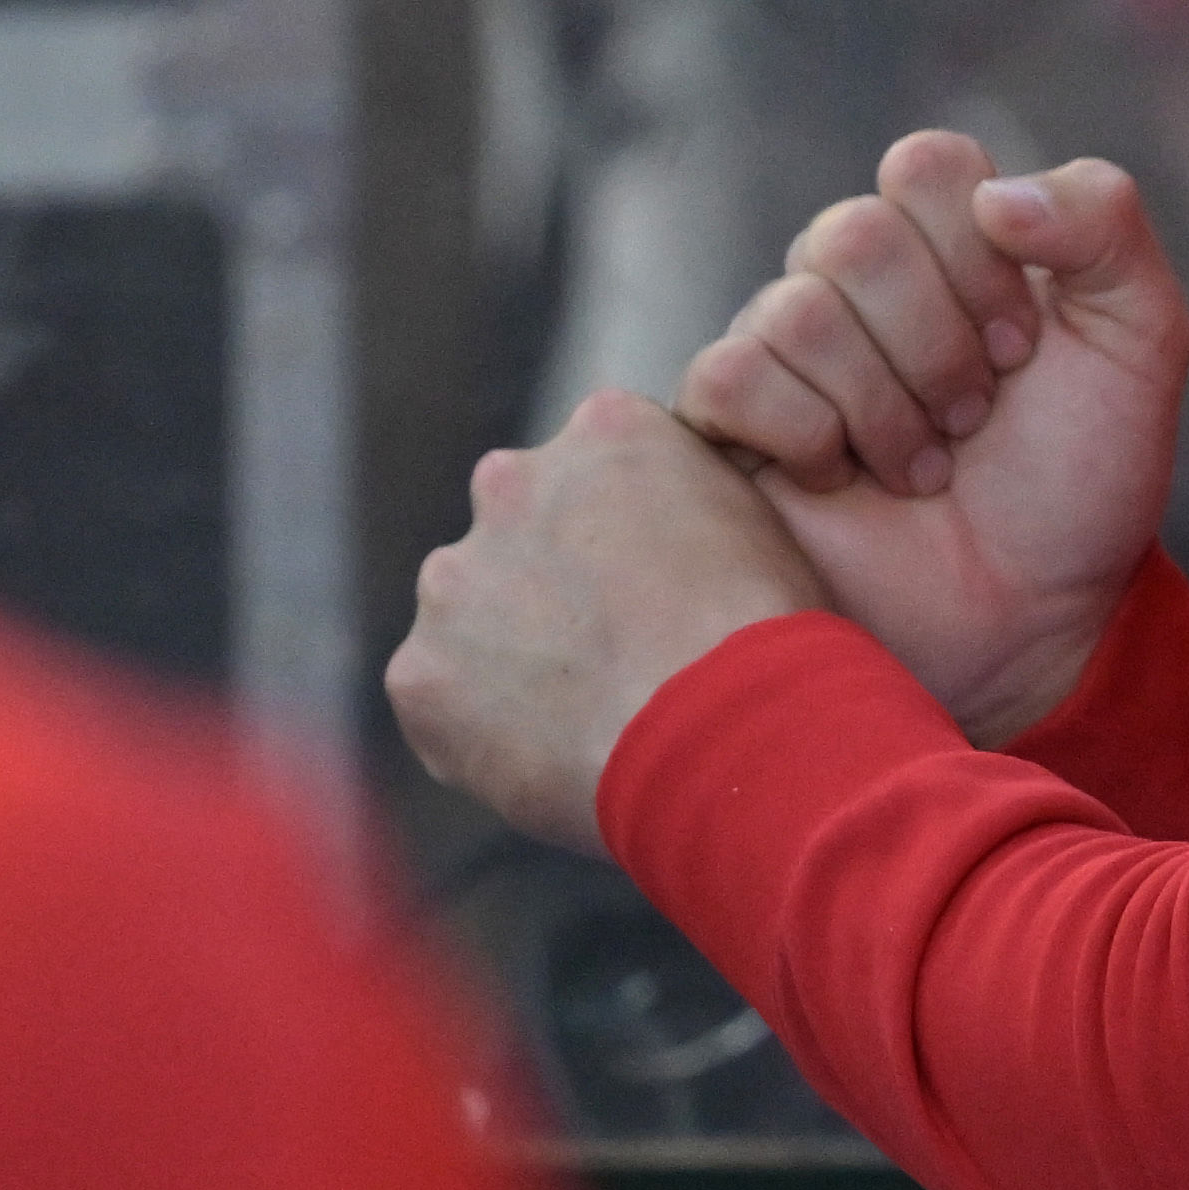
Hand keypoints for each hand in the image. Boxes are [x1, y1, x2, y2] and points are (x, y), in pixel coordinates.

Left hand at [389, 391, 822, 850]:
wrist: (731, 732)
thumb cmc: (768, 638)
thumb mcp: (751, 519)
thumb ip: (680, 501)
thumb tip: (657, 533)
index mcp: (607, 429)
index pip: (592, 472)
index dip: (621, 540)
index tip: (650, 593)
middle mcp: (513, 482)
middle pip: (518, 533)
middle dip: (549, 587)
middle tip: (614, 659)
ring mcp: (455, 578)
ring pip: (471, 618)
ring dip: (510, 656)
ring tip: (591, 719)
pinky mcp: (420, 672)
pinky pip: (443, 704)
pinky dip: (483, 733)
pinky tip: (557, 760)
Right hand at [676, 133, 1188, 743]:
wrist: (1036, 622)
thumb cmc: (1082, 481)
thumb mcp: (1143, 340)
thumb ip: (1105, 223)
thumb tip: (995, 195)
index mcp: (945, 238)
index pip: (927, 166)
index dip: (981, 258)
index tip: (1025, 348)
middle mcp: (853, 279)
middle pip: (854, 234)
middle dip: (938, 348)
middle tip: (976, 419)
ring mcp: (784, 350)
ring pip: (795, 311)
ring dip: (886, 409)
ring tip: (925, 469)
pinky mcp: (728, 427)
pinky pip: (730, 377)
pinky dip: (808, 437)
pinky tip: (846, 480)